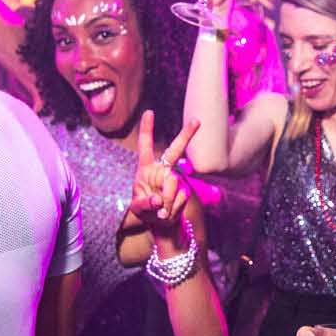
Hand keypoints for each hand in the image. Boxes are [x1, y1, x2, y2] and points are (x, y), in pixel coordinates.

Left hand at [128, 110, 199, 238]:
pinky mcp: (183, 191)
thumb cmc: (144, 211)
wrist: (162, 223)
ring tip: (160, 213)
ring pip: (172, 184)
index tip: (149, 112)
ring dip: (165, 201)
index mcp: (146, 168)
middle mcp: (162, 170)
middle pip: (174, 150)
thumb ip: (145, 204)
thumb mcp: (138, 209)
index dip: (147, 129)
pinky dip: (171, 208)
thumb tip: (157, 200)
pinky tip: (167, 213)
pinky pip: (179, 198)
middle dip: (186, 135)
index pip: (146, 146)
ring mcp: (174, 180)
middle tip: (197, 120)